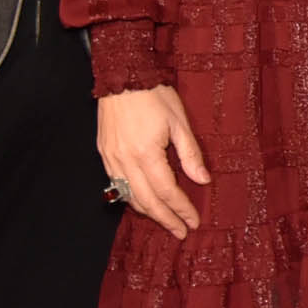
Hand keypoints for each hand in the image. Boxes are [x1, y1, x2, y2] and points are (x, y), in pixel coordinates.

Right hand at [97, 86, 206, 239]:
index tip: (193, 221)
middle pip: (147, 201)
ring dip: (148, 212)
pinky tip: (144, 202)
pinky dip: (133, 198)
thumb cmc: (153, 95)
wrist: (122, 76)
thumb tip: (203, 180)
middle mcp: (125, 161)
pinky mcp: (104, 155)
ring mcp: (111, 159)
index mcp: (146, 153)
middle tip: (180, 231)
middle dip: (165, 219)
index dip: (181, 209)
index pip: (167, 191)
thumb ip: (190, 154)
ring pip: (130, 196)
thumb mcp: (180, 122)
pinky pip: (117, 185)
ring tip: (166, 221)